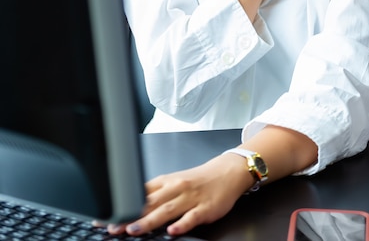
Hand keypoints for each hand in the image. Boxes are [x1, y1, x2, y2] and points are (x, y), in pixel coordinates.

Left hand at [107, 155, 251, 236]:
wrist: (227, 172)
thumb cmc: (199, 179)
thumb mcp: (174, 181)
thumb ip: (155, 193)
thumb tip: (132, 206)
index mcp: (166, 182)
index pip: (139, 194)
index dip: (122, 205)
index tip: (106, 216)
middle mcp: (176, 188)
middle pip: (149, 203)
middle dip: (130, 215)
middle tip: (113, 227)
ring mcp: (190, 198)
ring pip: (167, 210)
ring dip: (149, 220)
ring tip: (134, 230)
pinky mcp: (205, 208)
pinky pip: (192, 217)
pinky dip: (182, 224)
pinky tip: (172, 231)